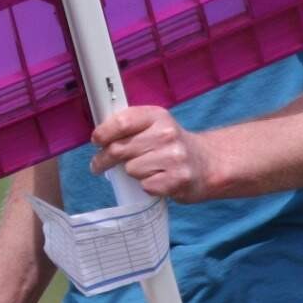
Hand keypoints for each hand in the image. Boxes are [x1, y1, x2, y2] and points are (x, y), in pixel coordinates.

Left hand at [88, 104, 212, 201]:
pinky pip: (145, 186)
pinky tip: (157, 179)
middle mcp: (166, 134)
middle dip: (103, 159)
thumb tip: (98, 136)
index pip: (121, 121)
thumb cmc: (171, 145)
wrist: (207, 164)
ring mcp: (174, 157)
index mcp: (157, 116)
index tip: (96, 141)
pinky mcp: (178, 180)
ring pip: (131, 169)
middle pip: (119, 149)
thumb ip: (129, 126)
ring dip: (132, 172)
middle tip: (98, 164)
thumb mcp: (154, 125)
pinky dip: (147, 186)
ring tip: (145, 169)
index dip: (103, 133)